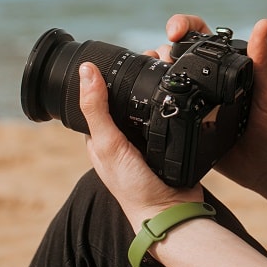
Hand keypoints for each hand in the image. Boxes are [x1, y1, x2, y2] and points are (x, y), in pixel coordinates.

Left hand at [78, 62, 202, 231]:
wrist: (173, 212)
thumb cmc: (133, 187)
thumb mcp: (108, 144)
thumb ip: (96, 109)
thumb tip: (86, 70)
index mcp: (102, 135)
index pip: (100, 96)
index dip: (108, 75)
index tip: (124, 55)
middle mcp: (122, 136)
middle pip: (127, 96)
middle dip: (138, 77)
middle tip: (153, 57)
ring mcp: (146, 139)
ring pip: (149, 103)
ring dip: (158, 87)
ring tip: (168, 67)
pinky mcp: (168, 141)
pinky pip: (169, 115)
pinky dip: (174, 103)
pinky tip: (180, 92)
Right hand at [157, 15, 266, 193]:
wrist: (264, 168)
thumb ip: (264, 62)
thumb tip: (264, 24)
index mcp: (224, 64)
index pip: (198, 33)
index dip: (182, 25)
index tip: (174, 32)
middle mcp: (205, 77)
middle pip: (172, 51)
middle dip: (160, 49)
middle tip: (160, 60)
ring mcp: (191, 99)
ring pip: (162, 75)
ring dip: (151, 71)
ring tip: (152, 80)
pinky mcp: (181, 120)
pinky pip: (161, 105)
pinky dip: (149, 99)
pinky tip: (147, 101)